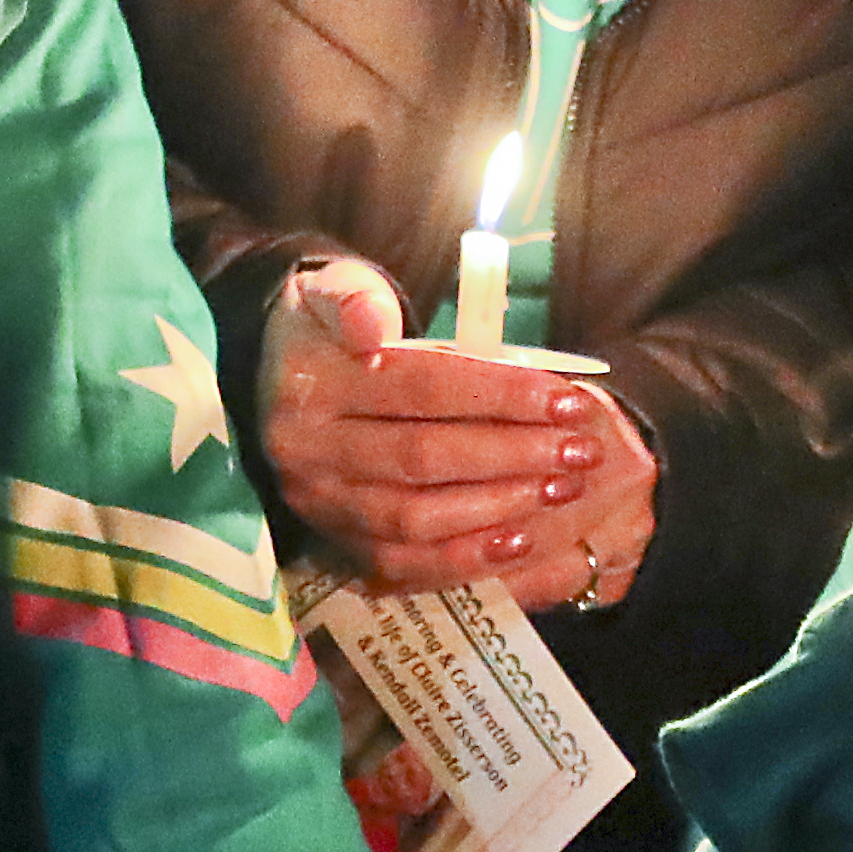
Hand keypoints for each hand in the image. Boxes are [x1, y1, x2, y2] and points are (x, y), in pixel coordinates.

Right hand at [258, 259, 656, 609]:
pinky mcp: (334, 540)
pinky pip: (402, 562)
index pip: (418, 388)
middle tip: (581, 450)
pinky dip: (463, 557)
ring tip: (563, 488)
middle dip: (514, 454)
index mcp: (312, 381)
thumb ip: (358, 299)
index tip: (568, 399)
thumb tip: (375, 326)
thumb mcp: (336, 289)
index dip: (499, 394)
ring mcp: (319, 502)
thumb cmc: (330, 327)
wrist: (271, 376)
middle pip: (423, 457)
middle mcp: (307, 449)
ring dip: (498, 506)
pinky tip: (519, 539)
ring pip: (416, 517)